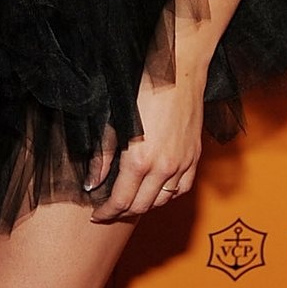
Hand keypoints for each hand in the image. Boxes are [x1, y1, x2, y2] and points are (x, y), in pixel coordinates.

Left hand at [88, 65, 204, 221]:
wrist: (179, 72)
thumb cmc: (142, 90)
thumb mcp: (114, 123)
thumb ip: (103, 158)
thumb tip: (92, 184)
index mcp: (139, 160)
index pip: (121, 201)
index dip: (106, 213)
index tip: (97, 215)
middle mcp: (163, 168)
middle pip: (141, 206)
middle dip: (123, 212)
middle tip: (110, 209)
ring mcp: (182, 164)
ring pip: (162, 201)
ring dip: (145, 205)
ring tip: (131, 199)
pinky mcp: (194, 157)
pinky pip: (182, 189)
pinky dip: (167, 195)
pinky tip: (156, 189)